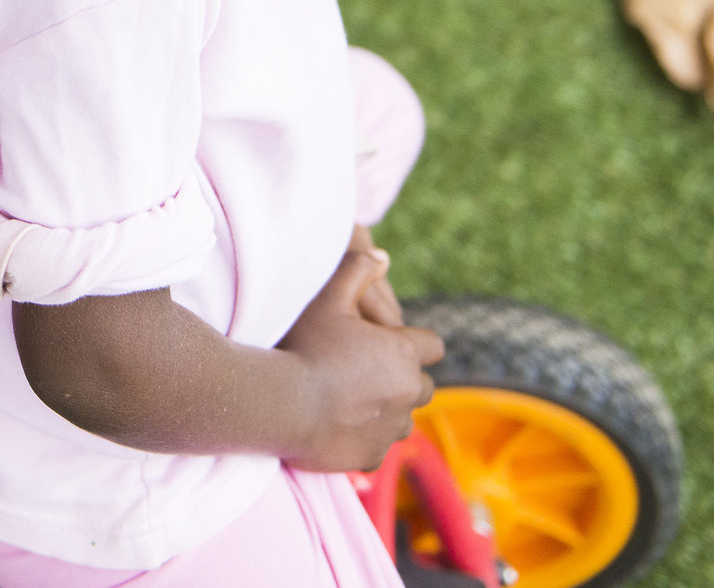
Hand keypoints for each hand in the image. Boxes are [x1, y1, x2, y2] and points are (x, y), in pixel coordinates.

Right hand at [276, 240, 443, 471]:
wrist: (281, 404)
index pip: (432, 346)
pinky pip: (380, 447)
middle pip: (423, 386)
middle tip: (369, 371)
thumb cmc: (305, 347)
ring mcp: (392, 428)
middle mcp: (407, 393)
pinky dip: (368, 437)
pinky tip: (340, 425)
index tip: (388, 341)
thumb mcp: (328, 299)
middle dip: (404, 378)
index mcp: (403, 354)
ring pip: (405, 419)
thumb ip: (356, 271)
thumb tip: (382, 256)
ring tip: (355, 400)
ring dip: (390, 409)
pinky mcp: (373, 457)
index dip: (412, 342)